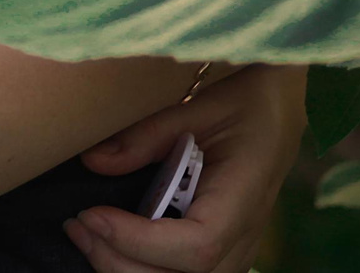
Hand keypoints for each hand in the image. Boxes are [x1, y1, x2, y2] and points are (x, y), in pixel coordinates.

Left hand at [61, 63, 305, 272]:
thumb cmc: (245, 103)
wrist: (282, 109)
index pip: (195, 247)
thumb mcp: (197, 106)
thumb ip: (146, 135)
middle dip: (120, 261)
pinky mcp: (225, 253)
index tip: (92, 215)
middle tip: (77, 225)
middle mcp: (244, 237)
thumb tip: (93, 160)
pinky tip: (112, 246)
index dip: (139, 242)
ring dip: (127, 269)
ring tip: (86, 235)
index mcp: (243, 201)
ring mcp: (238, 251)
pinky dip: (144, 269)